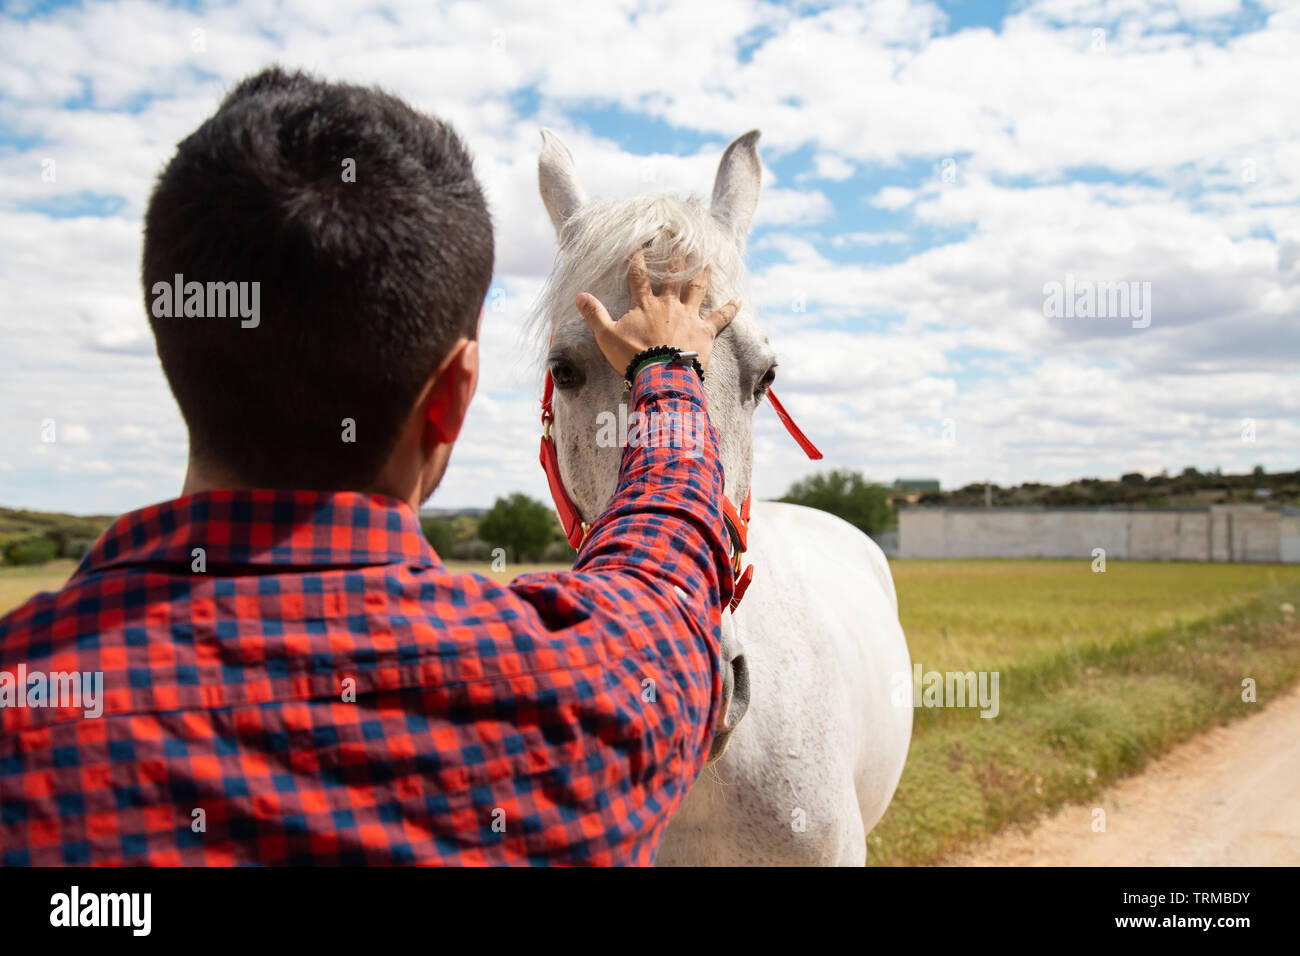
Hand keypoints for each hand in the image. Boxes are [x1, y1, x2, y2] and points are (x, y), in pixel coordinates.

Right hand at [576, 250, 740, 374]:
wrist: (660, 374)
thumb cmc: (632, 356)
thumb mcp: (606, 336)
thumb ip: (594, 314)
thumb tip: (579, 296)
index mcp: (645, 304)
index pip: (638, 275)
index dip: (637, 258)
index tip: (639, 243)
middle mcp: (668, 304)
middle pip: (672, 275)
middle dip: (676, 257)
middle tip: (682, 240)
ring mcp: (688, 316)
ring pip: (697, 288)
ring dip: (702, 273)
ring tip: (708, 259)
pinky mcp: (705, 332)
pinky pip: (721, 317)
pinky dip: (730, 308)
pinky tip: (739, 299)